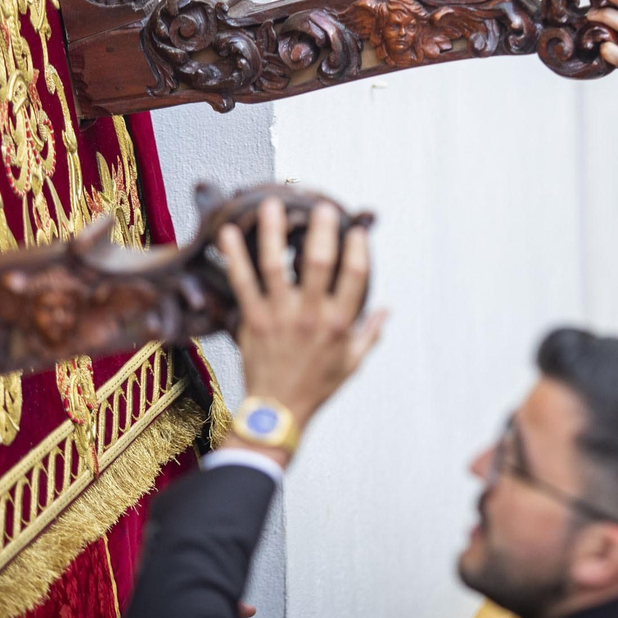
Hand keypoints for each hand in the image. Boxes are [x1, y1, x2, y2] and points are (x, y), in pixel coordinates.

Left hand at [217, 198, 386, 433]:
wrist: (277, 412)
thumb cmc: (316, 386)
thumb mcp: (352, 363)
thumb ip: (370, 333)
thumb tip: (387, 309)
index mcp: (338, 324)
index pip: (355, 276)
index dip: (358, 248)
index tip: (357, 229)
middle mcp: (310, 316)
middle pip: (318, 263)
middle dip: (321, 230)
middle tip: (322, 206)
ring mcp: (279, 316)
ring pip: (275, 266)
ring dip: (274, 232)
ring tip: (273, 205)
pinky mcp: (252, 320)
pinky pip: (242, 283)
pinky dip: (235, 256)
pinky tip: (230, 233)